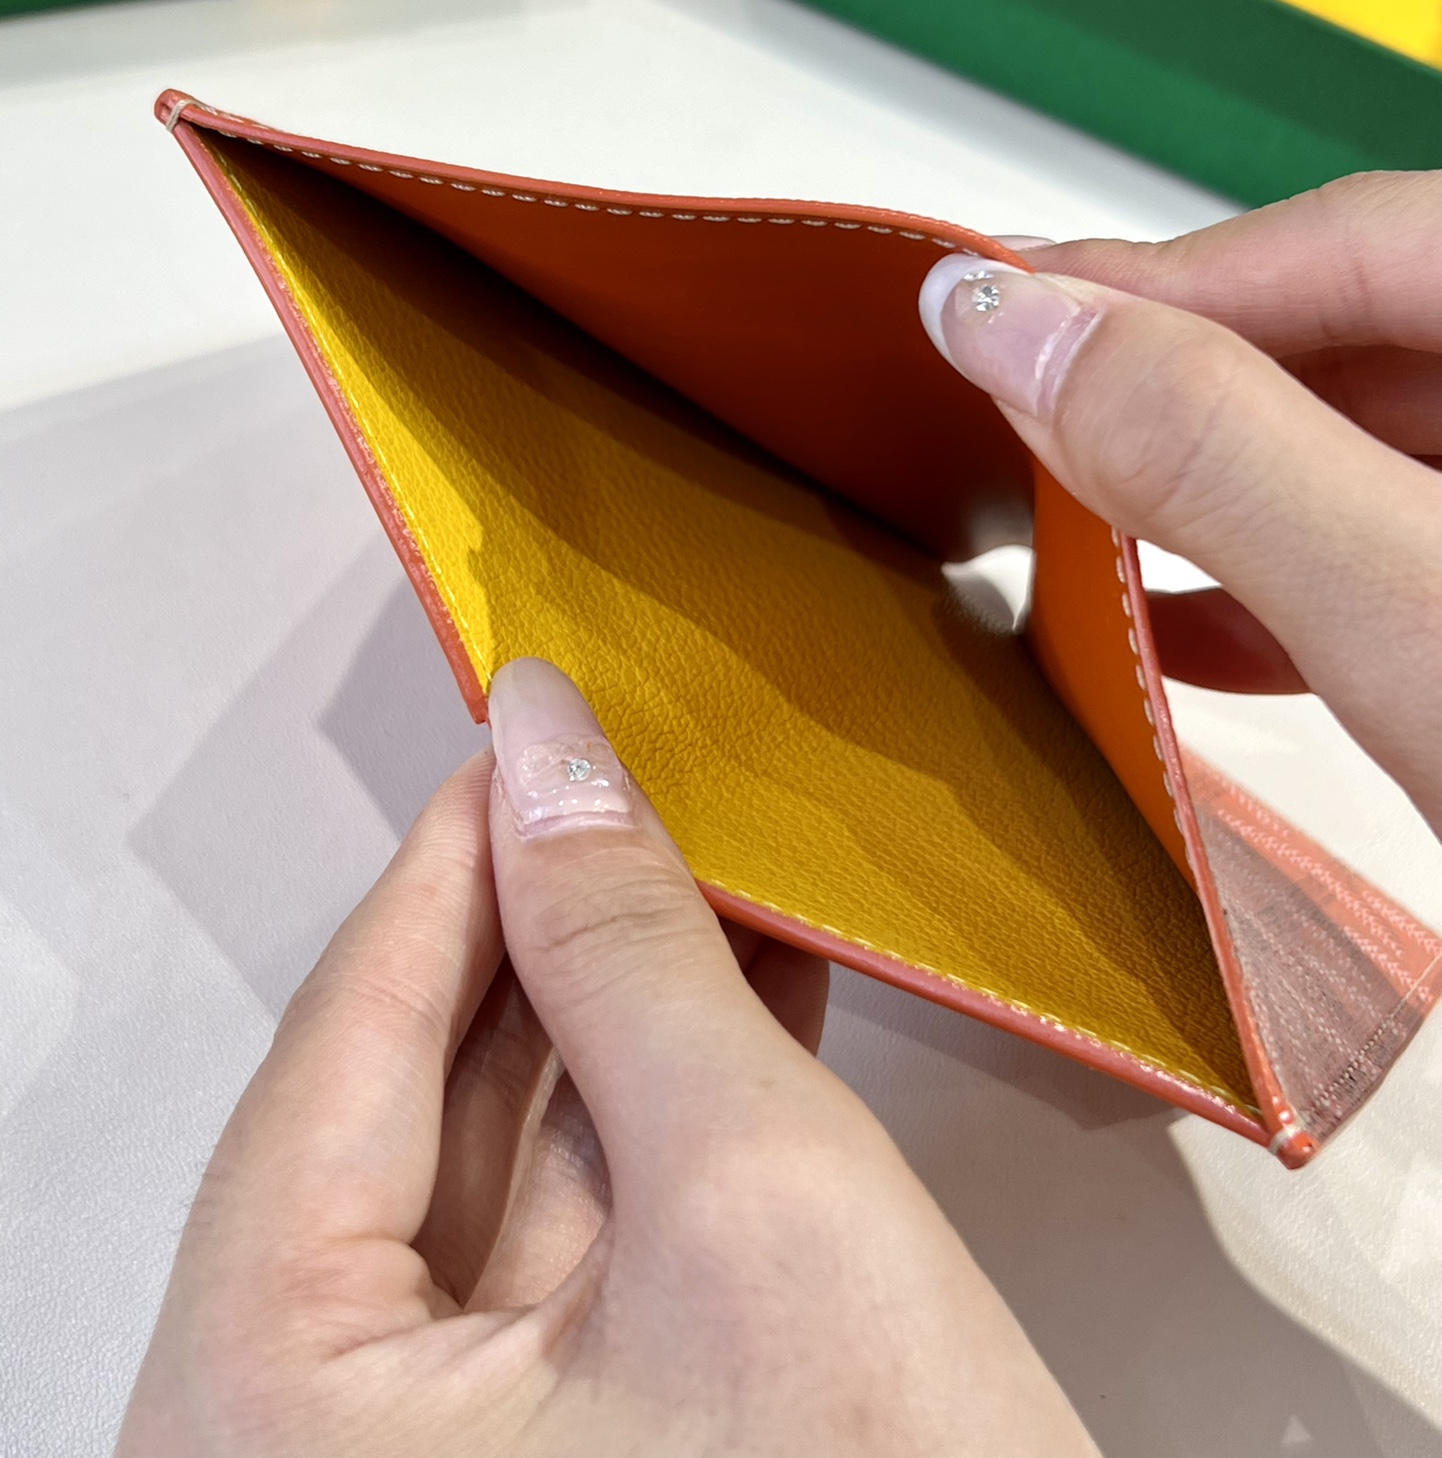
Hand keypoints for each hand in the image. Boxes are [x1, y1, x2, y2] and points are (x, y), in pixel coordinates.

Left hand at [117, 658, 1097, 1456]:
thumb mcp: (753, 1198)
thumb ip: (630, 953)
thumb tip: (551, 750)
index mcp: (267, 1414)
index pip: (341, 1047)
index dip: (450, 861)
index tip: (528, 723)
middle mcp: (293, 1453)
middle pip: (408, 1112)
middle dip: (539, 935)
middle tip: (625, 781)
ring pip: (490, 1178)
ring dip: (605, 1020)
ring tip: (691, 864)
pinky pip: (553, 1256)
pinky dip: (640, 1127)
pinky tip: (721, 999)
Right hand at [919, 169, 1441, 830]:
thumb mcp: (1407, 603)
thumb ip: (1220, 454)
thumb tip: (1016, 328)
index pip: (1339, 241)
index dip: (1150, 279)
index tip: (980, 306)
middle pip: (1341, 339)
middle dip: (1165, 380)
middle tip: (1001, 403)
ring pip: (1353, 453)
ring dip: (1205, 486)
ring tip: (1063, 507)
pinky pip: (1385, 562)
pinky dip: (1277, 593)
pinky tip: (1174, 632)